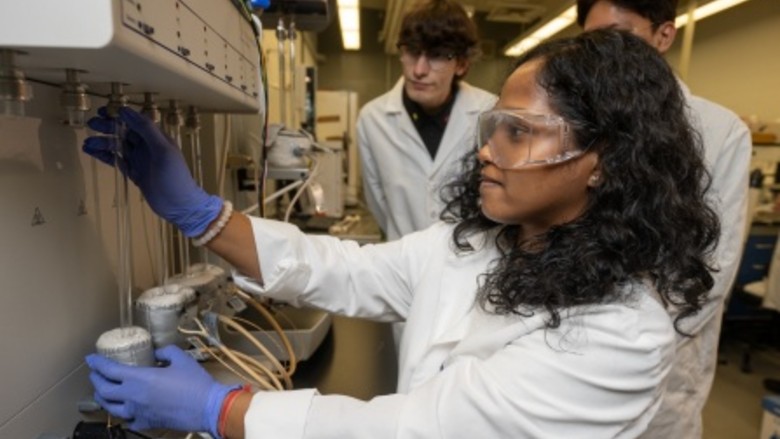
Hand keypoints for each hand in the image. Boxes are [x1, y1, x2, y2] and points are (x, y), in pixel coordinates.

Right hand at [83, 107, 222, 237]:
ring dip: (103, 142)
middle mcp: (147, 146)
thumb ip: (146, 130)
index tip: (102, 110)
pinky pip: (116, 160)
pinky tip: (91, 152)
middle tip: (91, 124)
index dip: (119, 115)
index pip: (135, 121)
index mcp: (156, 138)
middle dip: (108, 127)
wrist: (179, 205)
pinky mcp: (133, 172)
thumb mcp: (163, 150)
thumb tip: (125, 111)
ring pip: (118, 146)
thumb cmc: (174, 177)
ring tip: (87, 143)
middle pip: (124, 132)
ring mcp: (140, 160)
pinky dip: (104, 156)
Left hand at [86, 345, 238, 435]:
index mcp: (139, 379)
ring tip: (102, 392)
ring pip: (111, 408)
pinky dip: (123, 414)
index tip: (90, 358)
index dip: (97, 364)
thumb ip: (165, 352)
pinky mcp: (147, 423)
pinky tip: (125, 411)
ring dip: (103, 398)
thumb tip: (157, 354)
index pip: (109, 370)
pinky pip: (128, 420)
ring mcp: (138, 413)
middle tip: (94, 373)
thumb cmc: (194, 382)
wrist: (206, 407)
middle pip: (104, 390)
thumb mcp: (181, 358)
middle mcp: (133, 397)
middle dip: (96, 380)